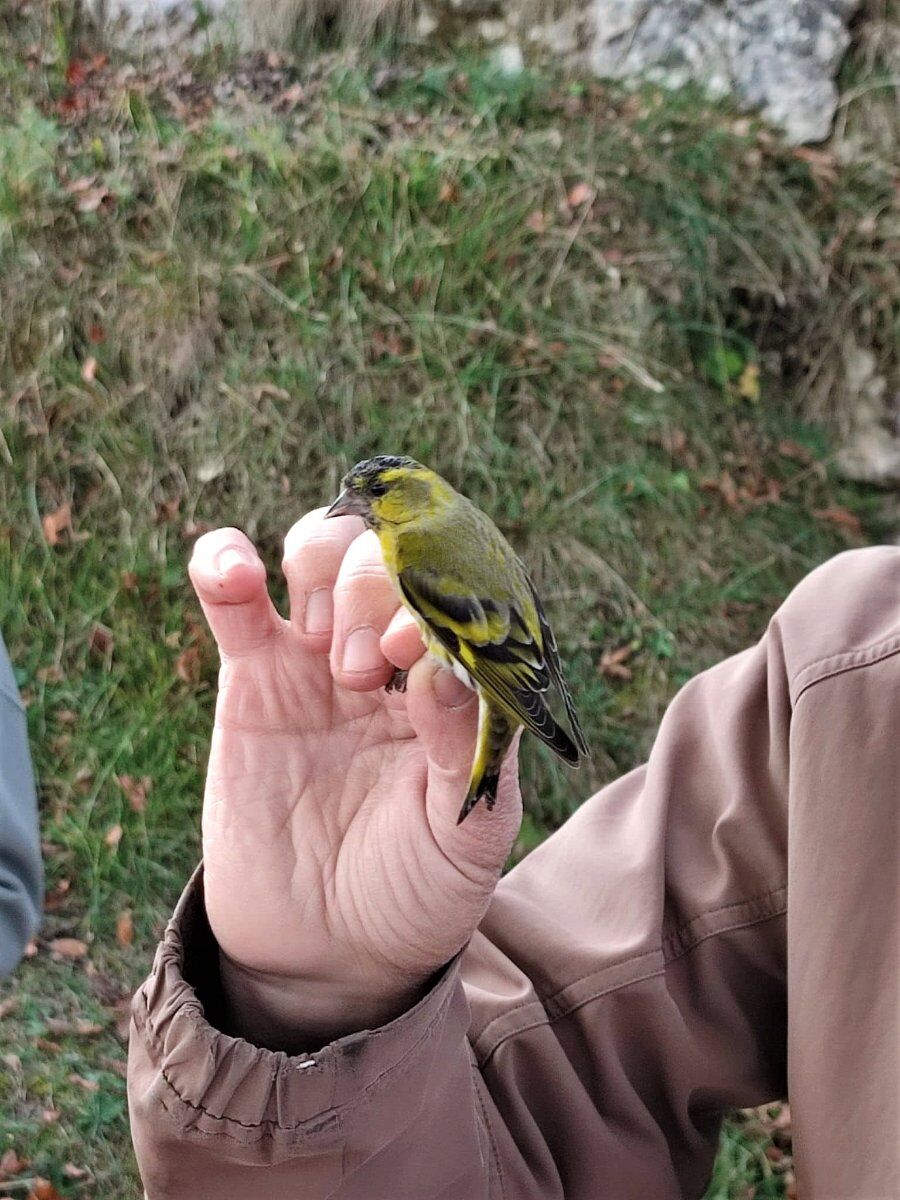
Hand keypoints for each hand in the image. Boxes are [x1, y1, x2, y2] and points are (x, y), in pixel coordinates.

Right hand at [188, 510, 521, 1048]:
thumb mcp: (466, 834)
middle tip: (367, 669)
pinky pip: (232, 599)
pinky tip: (232, 570)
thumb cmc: (415, 888)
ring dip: (324, 574)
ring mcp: (320, 661)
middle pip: (384, 556)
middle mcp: (394, 657)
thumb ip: (465, 749)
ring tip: (330, 655)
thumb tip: (446, 667)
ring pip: (320, 553)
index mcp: (456, 680)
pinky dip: (223, 563)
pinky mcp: (252, 680)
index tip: (418, 651)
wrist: (329, 951)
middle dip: (376, 591)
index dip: (437, 596)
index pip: (456, 591)